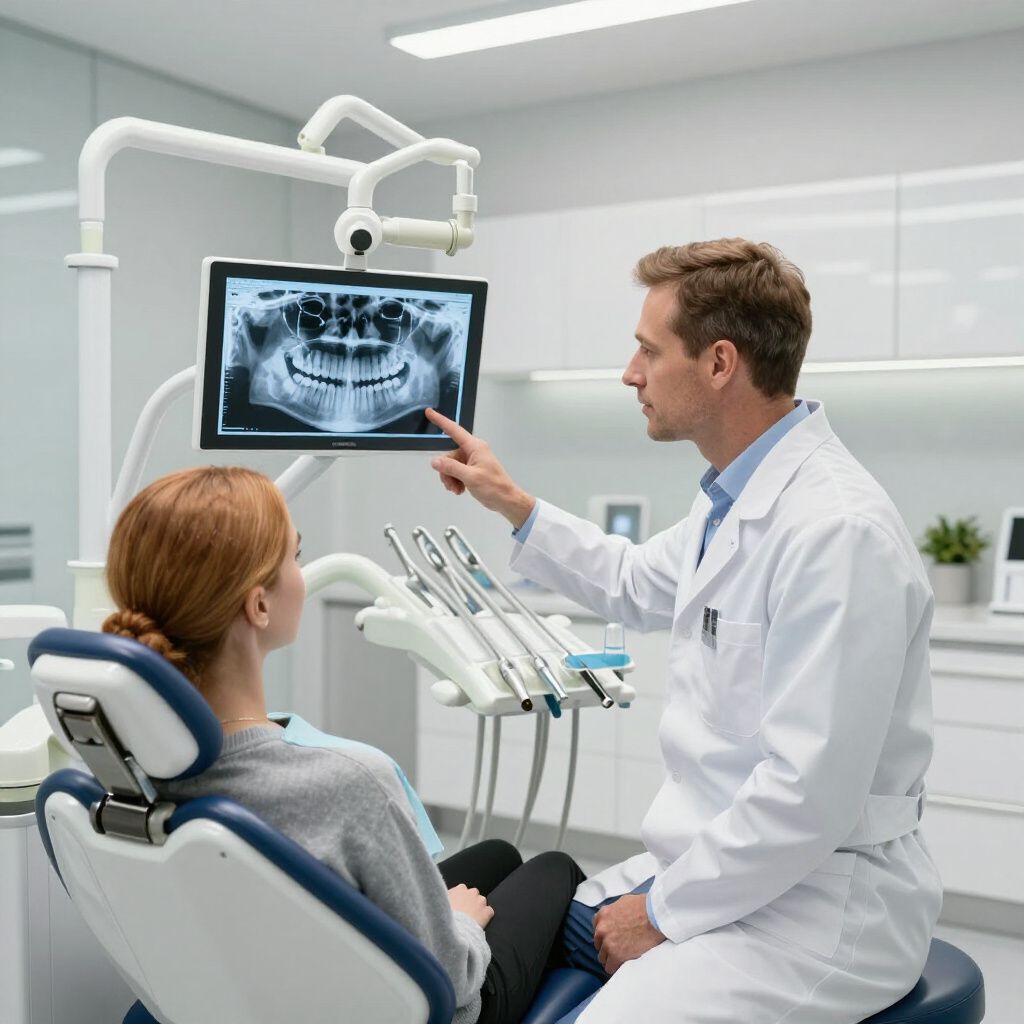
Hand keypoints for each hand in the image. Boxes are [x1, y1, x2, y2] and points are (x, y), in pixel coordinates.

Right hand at [425, 408, 535, 527]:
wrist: (506, 500)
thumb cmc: (494, 487)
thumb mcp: (470, 477)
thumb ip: (451, 468)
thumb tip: (435, 461)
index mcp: (475, 447)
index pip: (454, 430)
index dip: (440, 421)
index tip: (429, 413)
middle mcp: (473, 451)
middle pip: (449, 456)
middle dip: (446, 471)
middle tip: (451, 486)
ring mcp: (472, 461)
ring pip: (451, 466)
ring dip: (450, 479)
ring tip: (457, 490)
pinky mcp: (472, 470)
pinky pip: (456, 472)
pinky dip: (455, 481)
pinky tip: (460, 490)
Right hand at [447, 883, 494, 928]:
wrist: (454, 930)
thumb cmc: (444, 918)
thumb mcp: (440, 903)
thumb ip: (446, 898)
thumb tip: (445, 900)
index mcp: (459, 889)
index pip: (462, 890)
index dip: (460, 899)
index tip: (458, 906)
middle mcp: (471, 892)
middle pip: (473, 894)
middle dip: (470, 902)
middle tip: (465, 913)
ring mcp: (481, 901)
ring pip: (482, 902)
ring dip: (478, 908)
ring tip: (471, 919)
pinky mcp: (487, 911)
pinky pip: (489, 912)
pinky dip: (486, 917)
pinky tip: (479, 923)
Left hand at [593, 894, 665, 974]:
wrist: (655, 916)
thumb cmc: (645, 907)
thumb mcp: (624, 902)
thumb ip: (615, 911)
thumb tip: (617, 916)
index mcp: (603, 914)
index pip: (596, 928)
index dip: (605, 934)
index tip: (611, 937)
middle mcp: (602, 929)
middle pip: (599, 944)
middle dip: (607, 946)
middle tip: (619, 947)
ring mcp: (608, 943)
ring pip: (602, 957)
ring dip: (611, 957)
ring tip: (622, 957)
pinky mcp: (616, 955)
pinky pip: (610, 967)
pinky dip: (616, 967)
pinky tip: (623, 964)